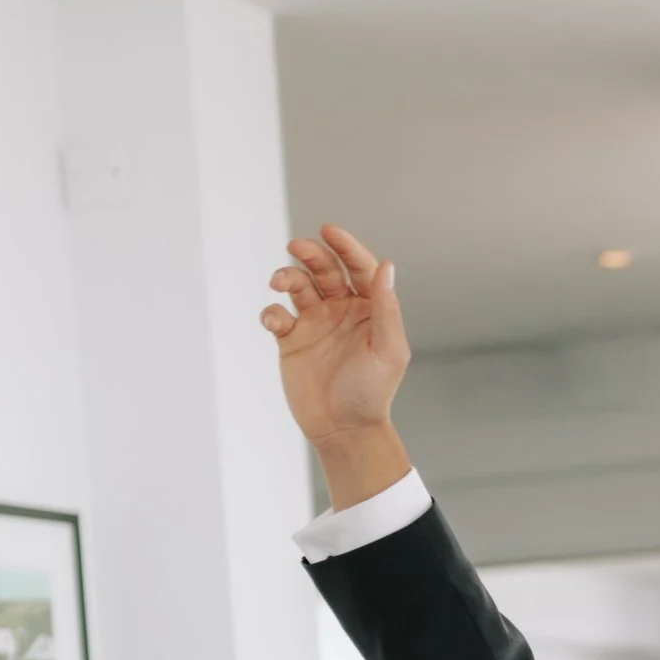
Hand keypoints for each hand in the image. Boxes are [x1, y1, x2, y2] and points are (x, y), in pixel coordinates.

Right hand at [259, 223, 414, 505]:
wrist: (344, 429)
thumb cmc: (372, 391)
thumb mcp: (388, 348)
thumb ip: (385, 307)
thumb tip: (386, 265)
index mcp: (369, 308)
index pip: (358, 267)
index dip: (345, 246)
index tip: (329, 230)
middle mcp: (341, 310)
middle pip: (325, 269)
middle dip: (311, 253)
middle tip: (296, 246)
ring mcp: (315, 323)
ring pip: (298, 286)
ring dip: (287, 276)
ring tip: (280, 281)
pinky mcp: (291, 340)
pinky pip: (277, 315)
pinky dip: (271, 312)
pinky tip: (276, 321)